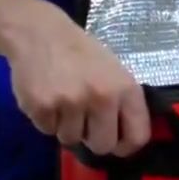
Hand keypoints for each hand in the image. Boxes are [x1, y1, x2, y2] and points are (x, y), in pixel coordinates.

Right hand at [1, 0, 150, 157]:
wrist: (41, 33)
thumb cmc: (81, 52)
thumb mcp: (114, 71)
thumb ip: (121, 103)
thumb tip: (123, 140)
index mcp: (125, 88)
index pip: (137, 136)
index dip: (126, 146)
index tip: (117, 144)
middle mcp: (102, 98)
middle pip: (102, 146)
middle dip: (92, 138)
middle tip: (83, 118)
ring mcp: (71, 103)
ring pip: (71, 139)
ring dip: (66, 126)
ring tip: (63, 99)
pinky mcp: (42, 108)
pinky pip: (47, 131)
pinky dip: (46, 119)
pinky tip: (47, 95)